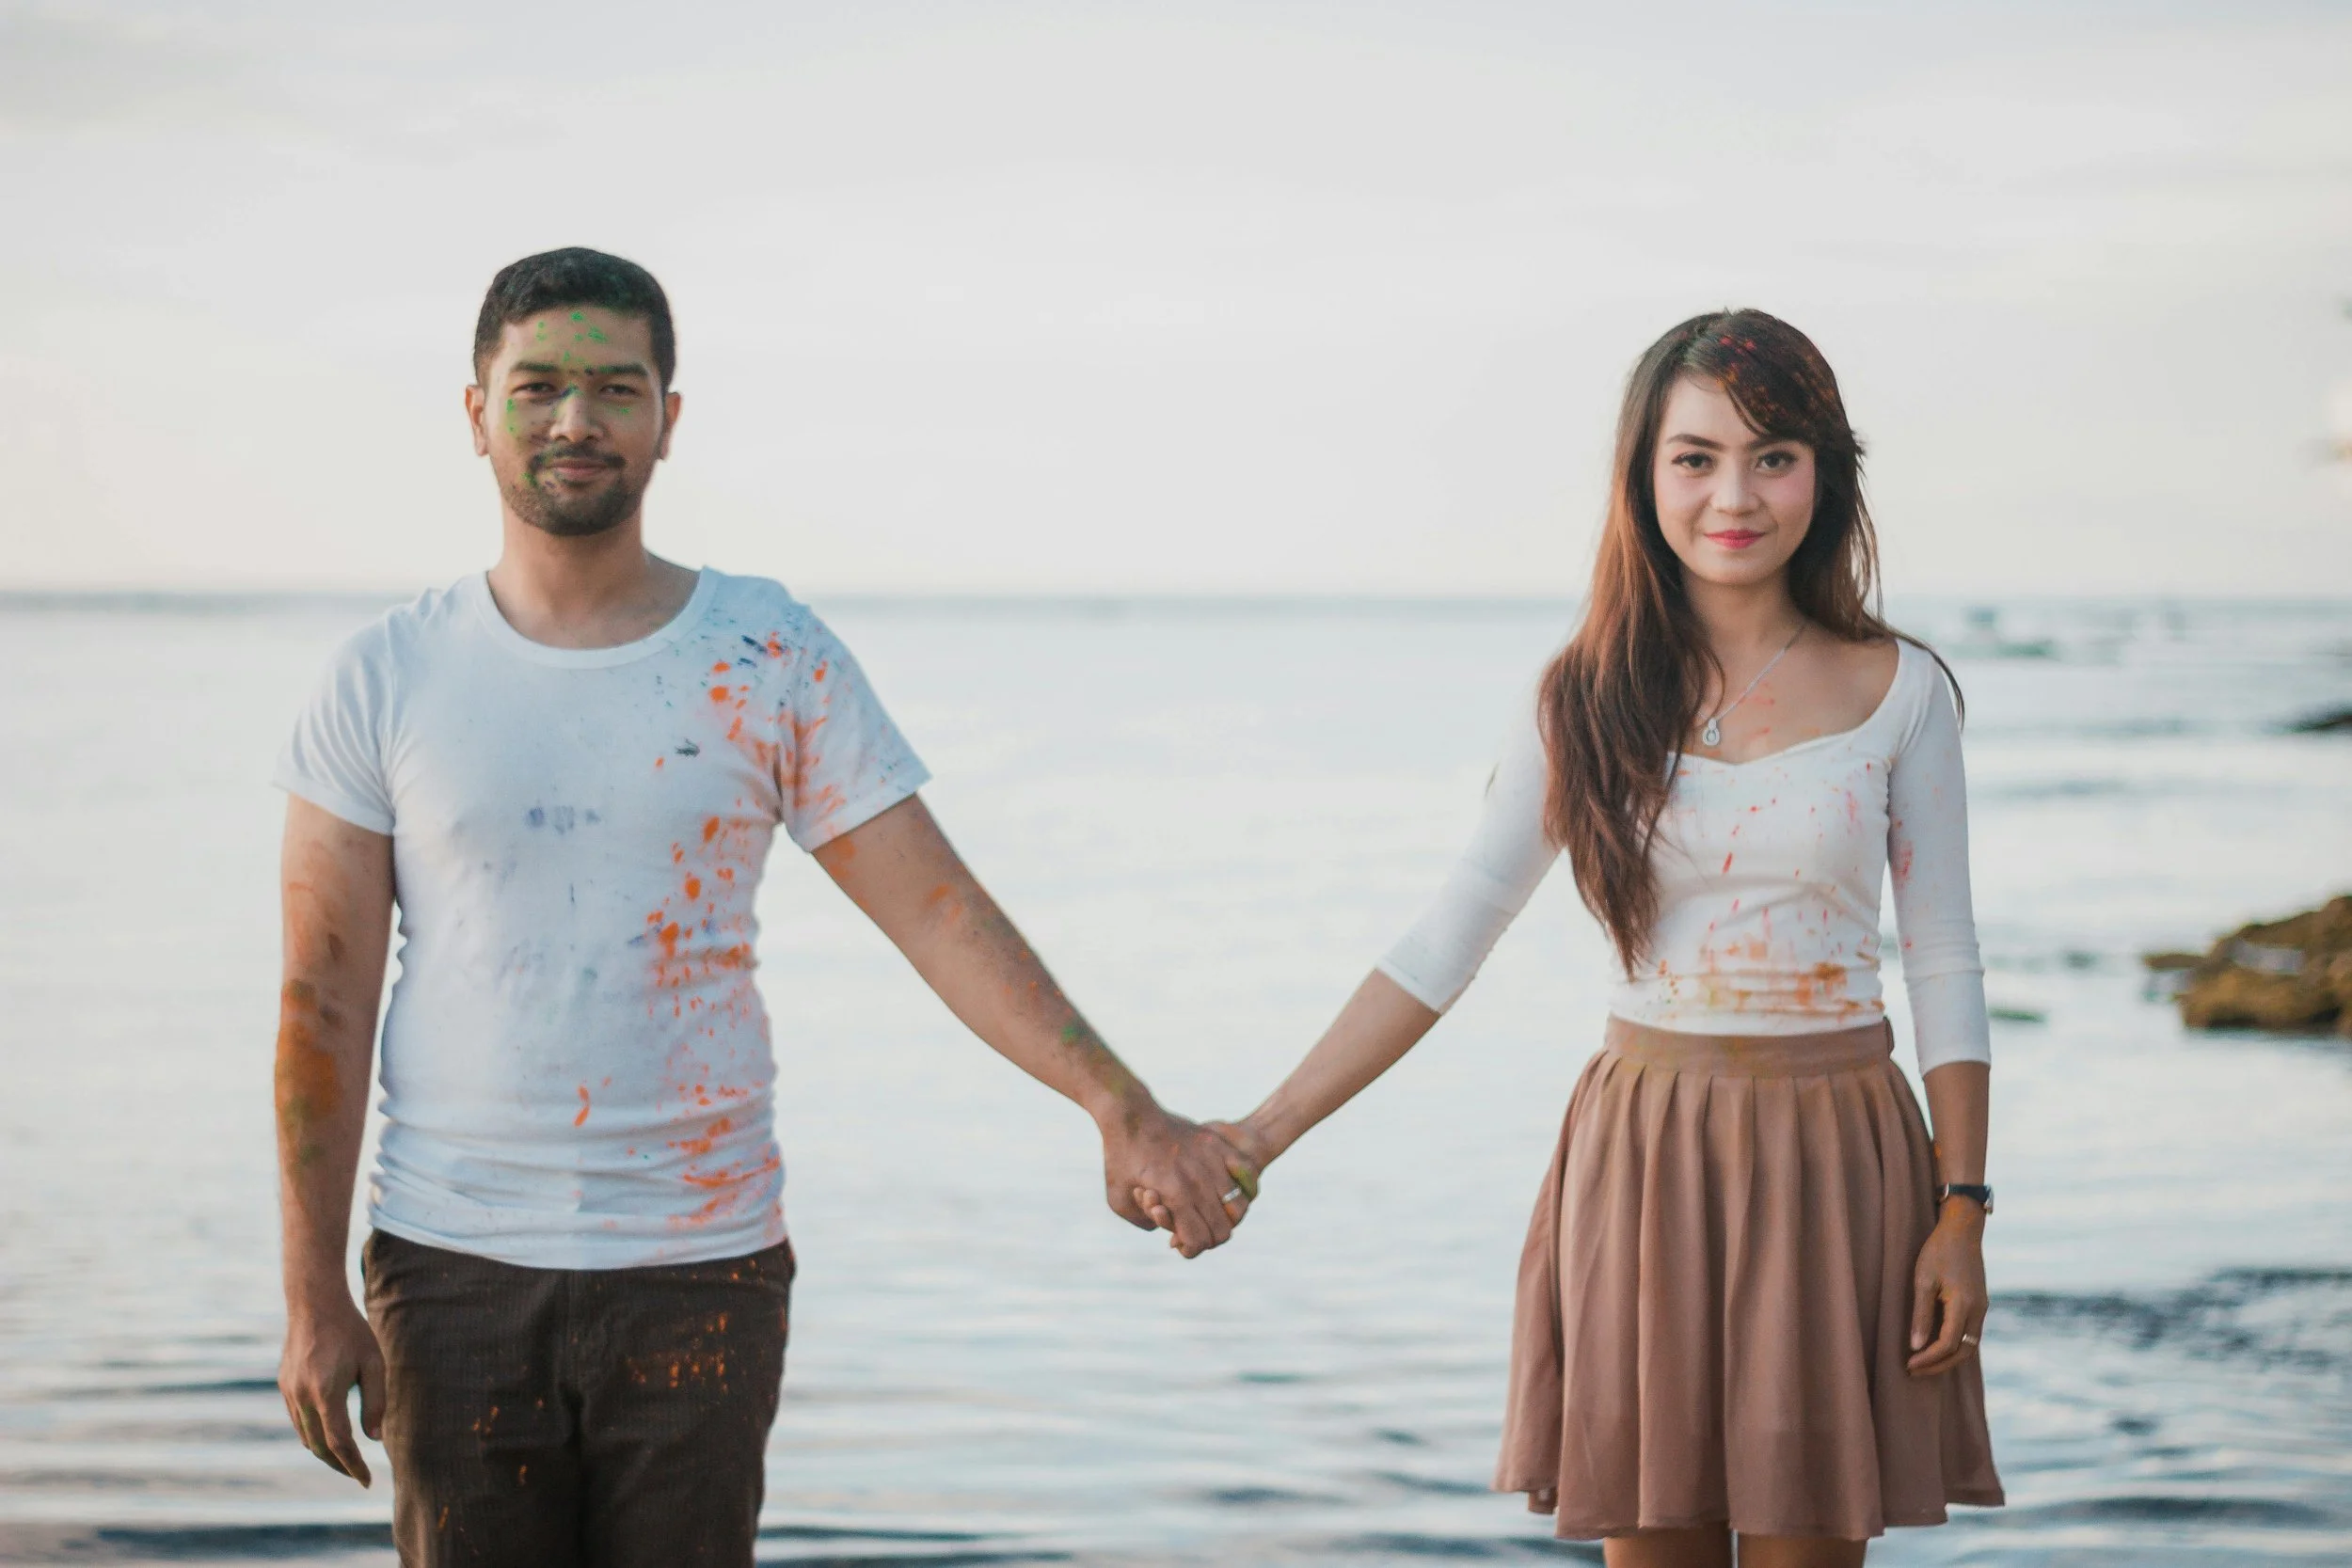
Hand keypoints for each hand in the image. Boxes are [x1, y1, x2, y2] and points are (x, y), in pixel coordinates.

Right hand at [278, 1291, 385, 1484]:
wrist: (314, 1303)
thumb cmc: (351, 1331)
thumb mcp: (374, 1363)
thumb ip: (376, 1402)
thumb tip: (374, 1438)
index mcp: (325, 1393)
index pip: (339, 1443)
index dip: (353, 1465)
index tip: (367, 1480)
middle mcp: (301, 1397)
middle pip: (318, 1446)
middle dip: (338, 1465)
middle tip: (358, 1475)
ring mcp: (288, 1392)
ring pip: (304, 1435)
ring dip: (324, 1451)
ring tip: (346, 1458)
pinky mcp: (284, 1385)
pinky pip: (297, 1420)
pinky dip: (312, 1433)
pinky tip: (328, 1432)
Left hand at [1101, 1103, 1257, 1258]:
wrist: (1130, 1114)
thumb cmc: (1119, 1158)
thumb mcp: (1118, 1200)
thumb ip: (1143, 1223)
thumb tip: (1170, 1233)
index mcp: (1175, 1194)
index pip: (1199, 1240)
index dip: (1191, 1249)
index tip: (1180, 1244)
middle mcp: (1198, 1178)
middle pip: (1223, 1229)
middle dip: (1207, 1238)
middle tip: (1193, 1230)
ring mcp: (1211, 1159)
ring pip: (1237, 1206)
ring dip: (1223, 1217)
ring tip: (1206, 1211)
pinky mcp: (1217, 1145)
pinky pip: (1246, 1175)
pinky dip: (1241, 1189)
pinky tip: (1225, 1190)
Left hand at [1906, 1200, 1987, 1376]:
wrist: (1962, 1230)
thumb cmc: (1938, 1251)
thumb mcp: (1923, 1280)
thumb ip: (1921, 1314)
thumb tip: (1916, 1346)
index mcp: (1964, 1304)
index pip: (1948, 1344)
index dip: (1929, 1359)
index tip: (1909, 1364)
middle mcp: (1978, 1310)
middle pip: (1963, 1351)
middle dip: (1939, 1366)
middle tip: (1914, 1370)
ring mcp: (1982, 1308)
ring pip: (1970, 1345)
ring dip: (1948, 1358)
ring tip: (1924, 1363)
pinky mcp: (1980, 1304)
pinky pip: (1971, 1333)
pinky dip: (1955, 1345)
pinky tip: (1937, 1346)